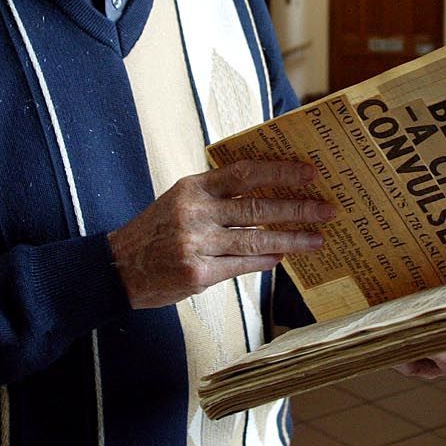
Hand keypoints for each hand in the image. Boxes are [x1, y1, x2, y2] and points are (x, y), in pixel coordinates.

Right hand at [109, 160, 332, 308]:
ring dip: (292, 239)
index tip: (310, 173)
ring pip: (256, 240)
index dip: (280, 172)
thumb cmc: (156, 232)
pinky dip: (266, 261)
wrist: (118, 268)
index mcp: (193, 188)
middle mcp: (195, 212)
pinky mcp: (198, 273)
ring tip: (317, 239)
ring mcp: (196, 244)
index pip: (244, 173)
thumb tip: (267, 193)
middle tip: (327, 209)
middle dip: (298, 208)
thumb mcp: (179, 200)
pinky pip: (242, 265)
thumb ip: (216, 195)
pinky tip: (283, 257)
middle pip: (257, 207)